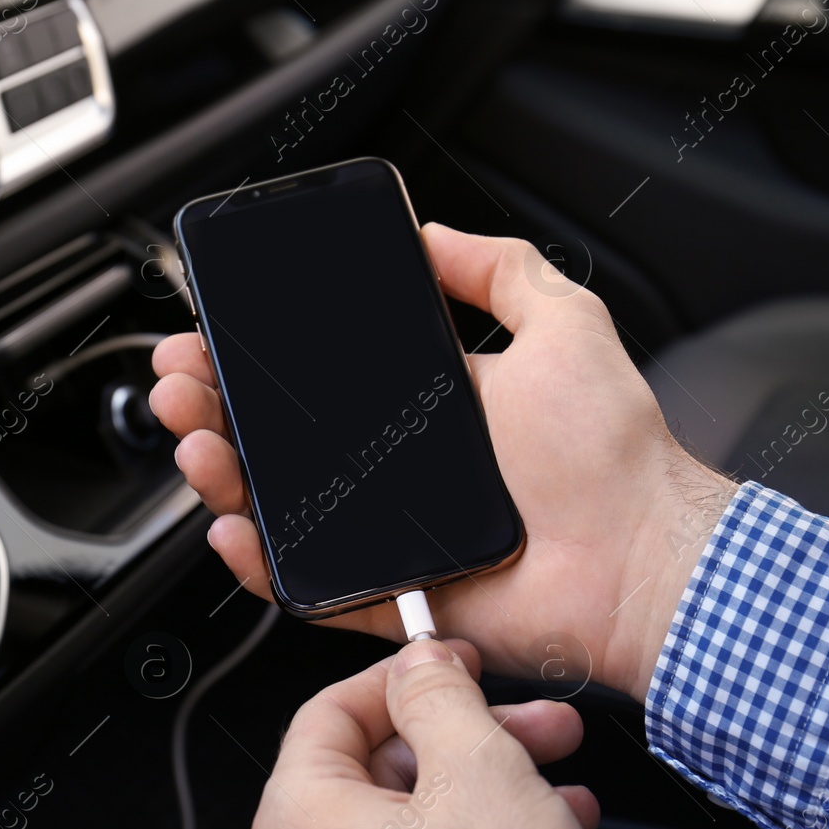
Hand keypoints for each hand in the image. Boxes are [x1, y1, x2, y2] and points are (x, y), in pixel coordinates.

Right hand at [151, 223, 735, 699]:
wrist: (643, 556)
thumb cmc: (614, 453)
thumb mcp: (565, 324)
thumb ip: (502, 269)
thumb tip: (437, 233)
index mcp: (429, 411)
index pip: (322, 379)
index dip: (261, 358)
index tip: (219, 332)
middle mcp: (399, 471)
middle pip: (282, 440)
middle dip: (218, 407)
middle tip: (184, 381)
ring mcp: (389, 535)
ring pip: (279, 507)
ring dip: (222, 473)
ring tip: (195, 440)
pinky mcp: (390, 595)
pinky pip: (307, 584)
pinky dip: (259, 563)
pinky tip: (232, 526)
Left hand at [253, 637, 613, 828]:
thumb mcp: (478, 771)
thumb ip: (441, 697)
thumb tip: (418, 662)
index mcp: (301, 821)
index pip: (330, 710)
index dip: (403, 675)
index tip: (453, 664)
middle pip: (381, 770)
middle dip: (470, 735)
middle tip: (532, 722)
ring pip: (416, 827)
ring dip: (492, 789)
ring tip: (560, 783)